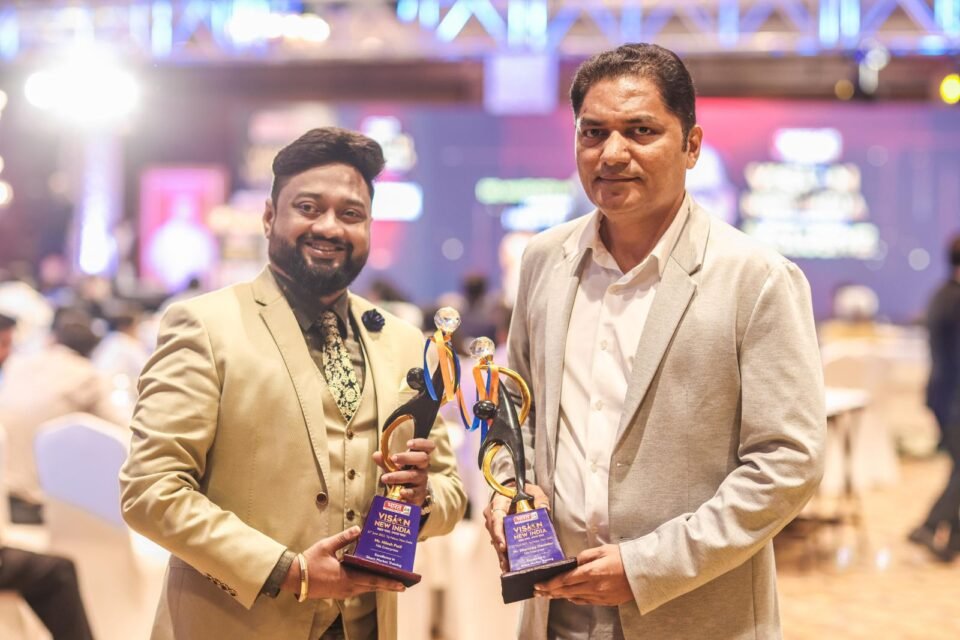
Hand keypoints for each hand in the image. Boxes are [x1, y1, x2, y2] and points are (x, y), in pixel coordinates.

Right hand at [284, 526, 405, 598]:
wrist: (294, 578)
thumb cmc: (309, 562)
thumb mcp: (326, 546)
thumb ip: (343, 538)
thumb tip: (358, 528)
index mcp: (347, 577)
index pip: (372, 580)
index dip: (388, 582)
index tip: (402, 584)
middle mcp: (347, 587)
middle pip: (372, 587)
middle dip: (388, 585)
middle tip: (403, 583)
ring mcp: (343, 592)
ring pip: (365, 589)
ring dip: (378, 585)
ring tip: (391, 580)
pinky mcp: (338, 593)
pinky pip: (357, 589)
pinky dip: (366, 585)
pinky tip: (371, 579)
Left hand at [372, 437, 434, 505]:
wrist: (408, 497)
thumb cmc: (402, 476)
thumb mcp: (393, 467)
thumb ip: (385, 461)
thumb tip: (376, 454)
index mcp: (419, 458)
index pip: (428, 446)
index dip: (421, 443)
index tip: (408, 443)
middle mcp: (423, 468)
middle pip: (423, 458)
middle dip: (407, 457)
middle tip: (393, 458)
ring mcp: (422, 481)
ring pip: (414, 475)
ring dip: (399, 476)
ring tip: (384, 478)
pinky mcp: (419, 494)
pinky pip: (415, 492)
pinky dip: (408, 492)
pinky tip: (401, 491)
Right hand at [482, 483, 549, 572]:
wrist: (514, 492)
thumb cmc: (522, 492)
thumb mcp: (533, 491)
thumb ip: (540, 498)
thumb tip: (544, 510)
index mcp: (498, 503)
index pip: (496, 519)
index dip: (498, 533)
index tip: (503, 546)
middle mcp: (493, 514)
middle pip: (495, 534)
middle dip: (501, 550)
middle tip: (507, 564)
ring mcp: (494, 524)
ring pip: (496, 541)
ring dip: (501, 555)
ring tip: (508, 569)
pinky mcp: (498, 532)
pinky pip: (499, 543)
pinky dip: (503, 554)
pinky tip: (509, 566)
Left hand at [533, 544, 632, 605]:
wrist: (643, 572)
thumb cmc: (623, 557)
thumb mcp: (603, 550)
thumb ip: (585, 556)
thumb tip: (573, 563)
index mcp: (592, 572)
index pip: (566, 579)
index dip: (551, 583)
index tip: (539, 584)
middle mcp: (594, 586)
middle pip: (567, 591)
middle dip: (550, 591)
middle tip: (538, 592)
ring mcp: (600, 596)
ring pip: (575, 598)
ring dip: (560, 596)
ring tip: (548, 595)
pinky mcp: (606, 601)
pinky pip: (586, 602)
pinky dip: (575, 599)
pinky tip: (568, 597)